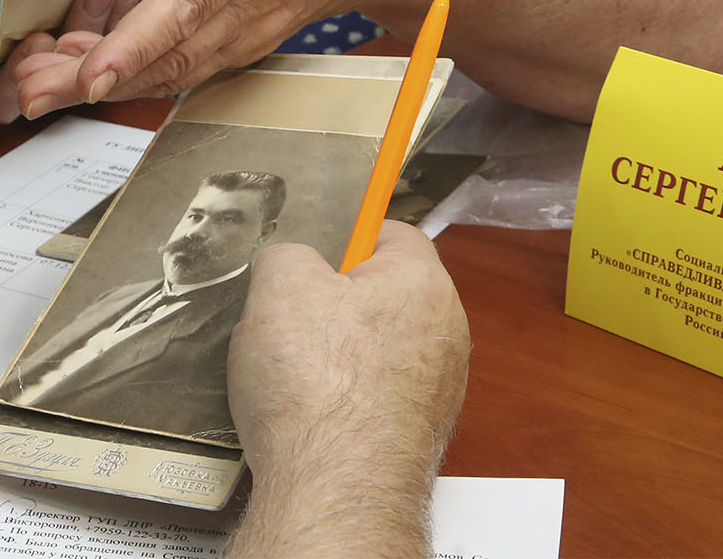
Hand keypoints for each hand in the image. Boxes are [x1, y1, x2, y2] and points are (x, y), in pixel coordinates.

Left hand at [13, 0, 418, 115]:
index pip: (187, 3)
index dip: (136, 42)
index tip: (91, 72)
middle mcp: (246, 3)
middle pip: (164, 55)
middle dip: (91, 78)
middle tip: (28, 90)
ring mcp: (243, 33)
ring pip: (167, 72)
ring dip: (99, 83)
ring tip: (36, 85)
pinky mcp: (238, 45)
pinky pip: (179, 70)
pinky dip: (128, 74)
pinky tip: (79, 68)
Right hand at [226, 224, 467, 553]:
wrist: (334, 488)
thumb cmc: (318, 386)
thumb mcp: (278, 285)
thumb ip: (287, 255)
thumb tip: (289, 266)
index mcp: (424, 283)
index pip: (392, 234)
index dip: (346, 235)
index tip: (312, 248)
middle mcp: (444, 334)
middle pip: (380, 295)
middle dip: (329, 301)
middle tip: (286, 313)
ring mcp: (433, 390)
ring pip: (372, 349)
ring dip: (330, 354)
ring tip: (286, 370)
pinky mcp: (412, 434)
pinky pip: (369, 397)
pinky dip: (337, 398)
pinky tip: (300, 411)